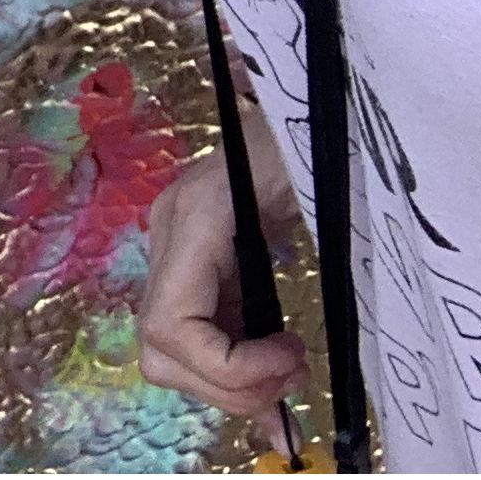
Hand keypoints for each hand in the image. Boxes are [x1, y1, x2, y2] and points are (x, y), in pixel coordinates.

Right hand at [136, 120, 309, 435]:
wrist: (306, 95)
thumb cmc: (322, 135)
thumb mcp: (320, 186)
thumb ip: (315, 242)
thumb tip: (316, 314)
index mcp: (197, 214)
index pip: (169, 323)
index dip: (226, 367)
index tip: (291, 359)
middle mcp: (172, 235)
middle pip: (158, 349)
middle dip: (225, 384)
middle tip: (293, 377)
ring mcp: (177, 251)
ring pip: (168, 352)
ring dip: (229, 382)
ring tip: (290, 370)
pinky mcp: (197, 265)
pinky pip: (198, 336)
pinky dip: (234, 371)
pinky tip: (277, 381)